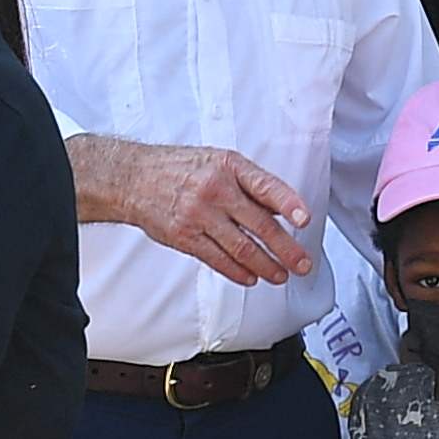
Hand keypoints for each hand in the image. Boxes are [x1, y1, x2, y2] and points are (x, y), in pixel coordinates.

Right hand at [83, 138, 311, 287]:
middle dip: (286, 249)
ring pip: (241, 248)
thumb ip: (251, 183)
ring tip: (280, 275)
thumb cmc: (180, 168)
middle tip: (302, 264)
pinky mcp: (185, 237)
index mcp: (228, 167)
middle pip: (259, 225)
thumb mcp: (219, 161)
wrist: (133, 179)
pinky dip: (237, 272)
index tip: (305, 220)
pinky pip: (217, 259)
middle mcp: (215, 190)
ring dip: (265, 266)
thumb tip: (283, 209)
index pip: (265, 186)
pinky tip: (250, 277)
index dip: (288, 204)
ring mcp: (199, 215)